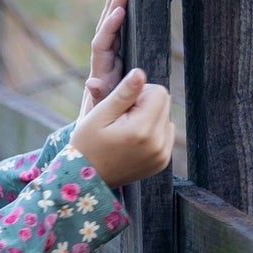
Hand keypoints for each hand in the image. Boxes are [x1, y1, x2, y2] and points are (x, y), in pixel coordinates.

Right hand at [67, 65, 173, 187]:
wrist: (86, 180)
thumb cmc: (87, 145)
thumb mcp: (99, 115)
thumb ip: (123, 93)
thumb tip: (140, 73)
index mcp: (142, 130)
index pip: (159, 92)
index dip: (140, 93)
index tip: (122, 106)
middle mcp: (157, 144)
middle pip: (165, 104)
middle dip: (145, 105)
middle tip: (122, 120)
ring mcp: (162, 156)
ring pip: (166, 118)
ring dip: (149, 119)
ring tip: (127, 132)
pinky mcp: (162, 162)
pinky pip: (165, 134)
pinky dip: (152, 133)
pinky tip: (133, 141)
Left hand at [80, 0, 126, 117]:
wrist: (98, 136)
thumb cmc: (98, 126)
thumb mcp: (99, 113)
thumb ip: (98, 97)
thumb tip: (91, 82)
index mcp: (101, 73)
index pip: (102, 45)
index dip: (109, 28)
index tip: (118, 10)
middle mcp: (104, 66)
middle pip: (106, 32)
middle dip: (112, 9)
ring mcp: (112, 65)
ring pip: (113, 34)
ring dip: (115, 11)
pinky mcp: (121, 68)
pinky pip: (122, 41)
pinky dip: (125, 25)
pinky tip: (129, 10)